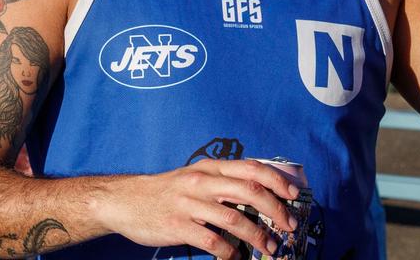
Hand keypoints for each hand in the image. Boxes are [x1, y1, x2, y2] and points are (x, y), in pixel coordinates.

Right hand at [99, 159, 301, 259]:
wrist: (125, 201)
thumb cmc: (168, 190)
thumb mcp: (197, 175)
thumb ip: (225, 180)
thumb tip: (262, 192)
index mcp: (211, 167)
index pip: (253, 169)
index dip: (278, 181)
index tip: (294, 195)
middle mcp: (202, 181)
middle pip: (250, 192)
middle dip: (276, 210)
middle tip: (289, 226)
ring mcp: (189, 204)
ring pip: (235, 219)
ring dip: (258, 236)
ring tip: (269, 247)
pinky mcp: (178, 226)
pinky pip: (212, 241)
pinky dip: (229, 252)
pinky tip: (237, 257)